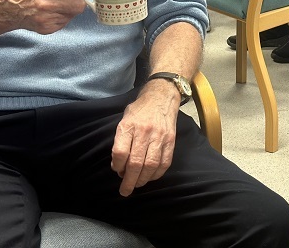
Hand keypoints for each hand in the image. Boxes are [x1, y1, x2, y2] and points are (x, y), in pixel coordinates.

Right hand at [0, 0, 87, 33]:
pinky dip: (61, 17)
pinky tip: (51, 13)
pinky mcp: (47, 29)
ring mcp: (47, 18)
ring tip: (57, 5)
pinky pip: (65, 22)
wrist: (6, 8)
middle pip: (80, 5)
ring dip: (68, 9)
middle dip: (77, 0)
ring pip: (73, 14)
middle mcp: (47, 3)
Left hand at [111, 78, 180, 195]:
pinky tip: (150, 176)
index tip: (117, 170)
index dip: (117, 166)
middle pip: (136, 162)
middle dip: (129, 181)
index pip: (121, 152)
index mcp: (129, 125)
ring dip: (143, 180)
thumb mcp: (124, 119)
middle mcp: (144, 131)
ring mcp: (159, 136)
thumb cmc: (139, 110)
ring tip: (137, 184)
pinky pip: (164, 163)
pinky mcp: (171, 140)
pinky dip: (157, 174)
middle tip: (125, 190)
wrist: (161, 97)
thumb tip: (119, 165)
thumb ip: (121, 140)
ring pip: (151, 165)